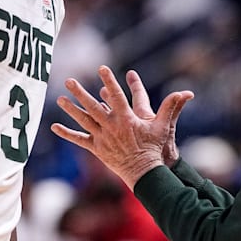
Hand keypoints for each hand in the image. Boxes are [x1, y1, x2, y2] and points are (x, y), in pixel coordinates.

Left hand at [51, 66, 193, 188]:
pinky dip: (67, 133)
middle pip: (93, 106)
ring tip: (60, 98)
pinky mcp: (97, 149)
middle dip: (80, 92)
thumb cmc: (155, 148)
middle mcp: (111, 127)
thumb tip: (186, 92)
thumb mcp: (164, 126)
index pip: (115, 95)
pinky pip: (79, 140)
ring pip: (84, 121)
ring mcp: (102, 138)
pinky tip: (54, 127)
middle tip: (69, 81)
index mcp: (126, 119)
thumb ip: (172, 107)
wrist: (145, 173)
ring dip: (71, 109)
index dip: (109, 80)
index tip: (102, 68)